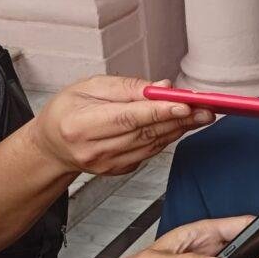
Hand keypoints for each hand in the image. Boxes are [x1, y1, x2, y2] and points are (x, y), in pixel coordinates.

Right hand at [27, 76, 213, 175]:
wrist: (52, 145)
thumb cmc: (68, 111)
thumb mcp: (88, 87)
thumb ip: (126, 87)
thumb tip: (162, 87)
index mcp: (81, 125)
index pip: (128, 118)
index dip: (159, 111)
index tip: (185, 103)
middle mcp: (94, 149)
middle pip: (146, 132)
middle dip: (180, 119)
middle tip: (206, 107)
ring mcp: (107, 164)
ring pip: (152, 144)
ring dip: (180, 128)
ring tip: (202, 114)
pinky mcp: (119, 170)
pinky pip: (150, 151)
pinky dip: (167, 137)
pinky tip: (180, 125)